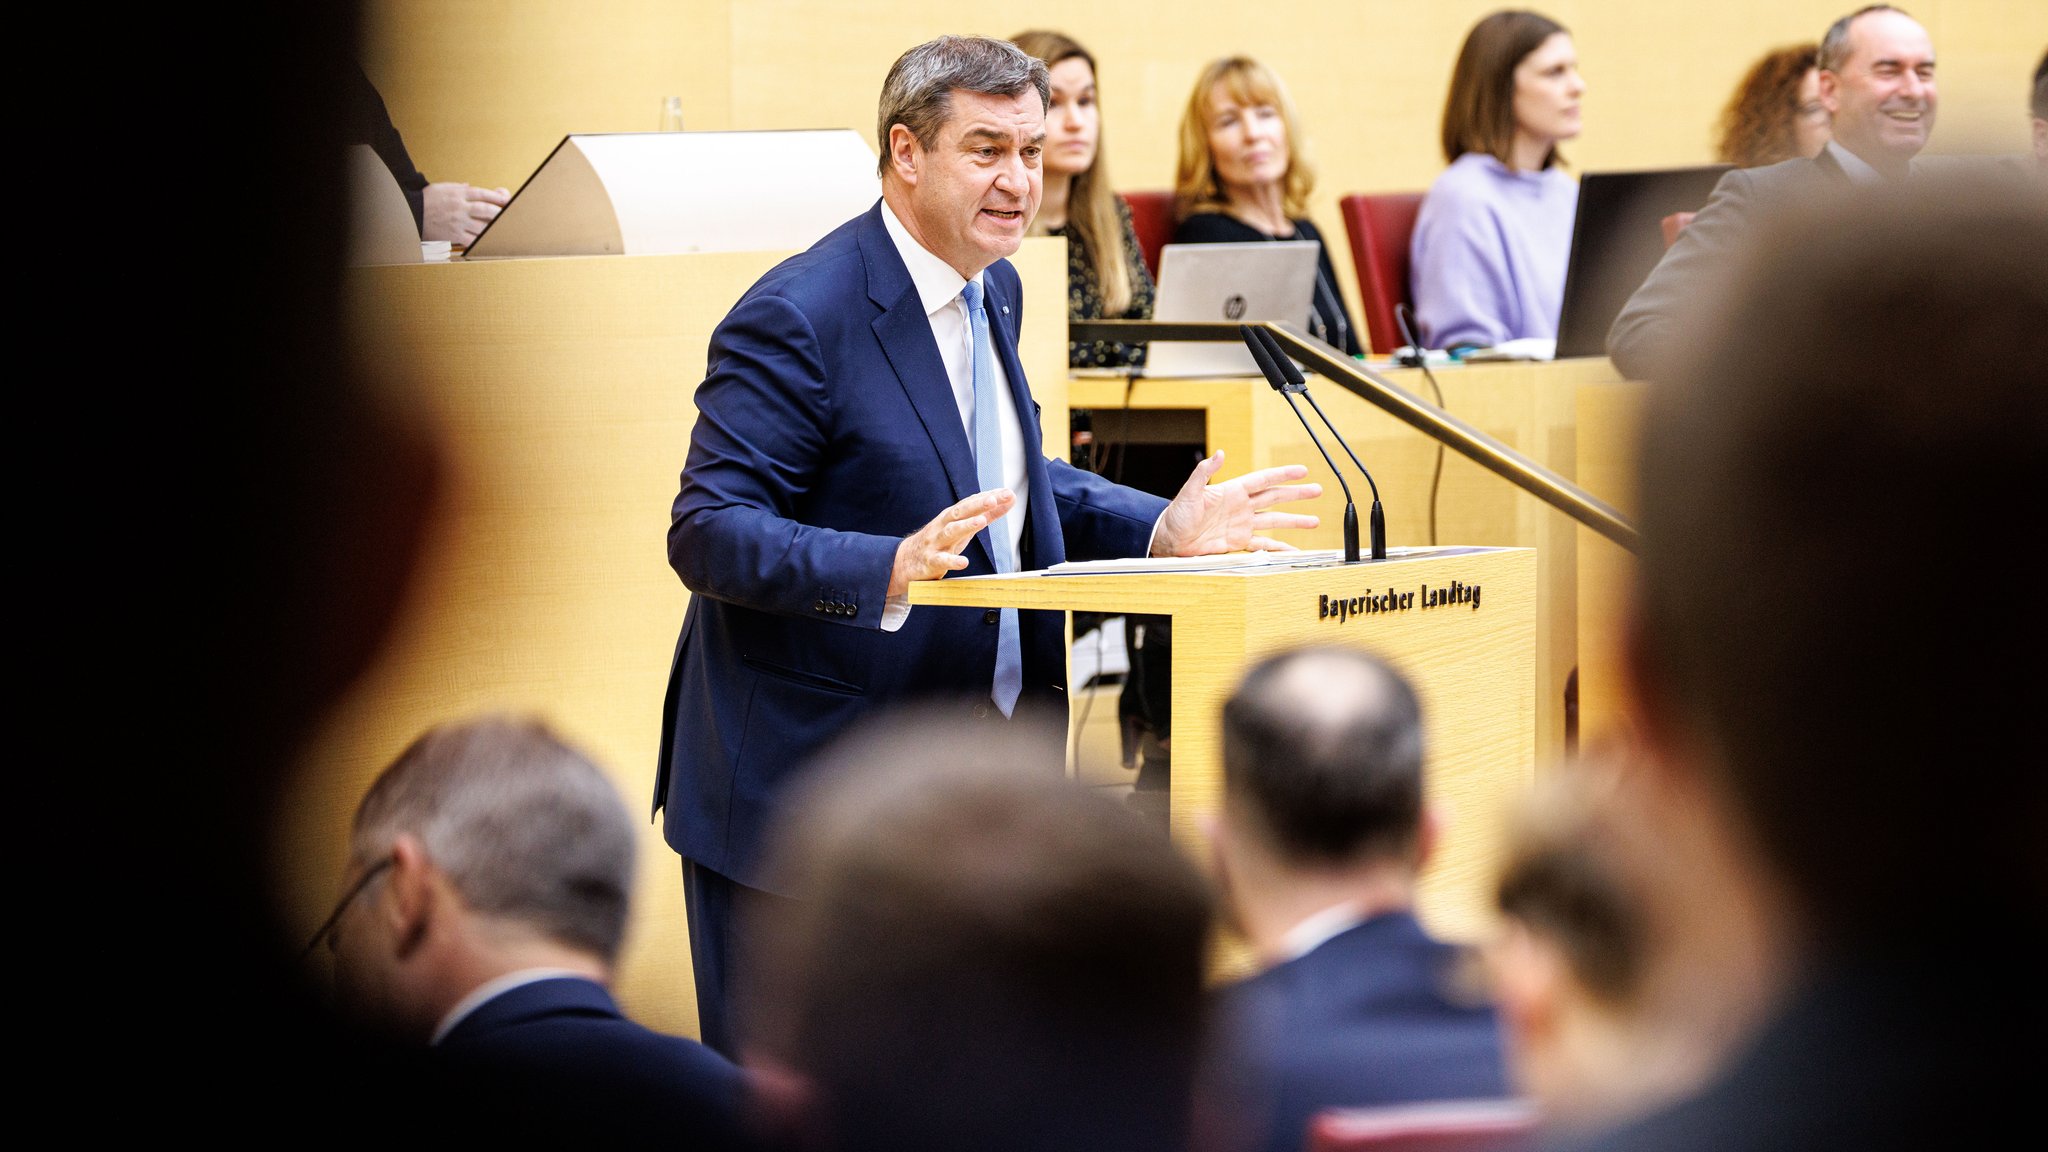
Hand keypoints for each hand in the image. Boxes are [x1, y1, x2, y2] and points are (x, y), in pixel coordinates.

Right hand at [421, 182, 511, 244]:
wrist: (411, 211)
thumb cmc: (428, 199)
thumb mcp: (444, 188)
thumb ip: (460, 188)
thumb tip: (470, 186)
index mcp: (459, 193)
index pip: (483, 194)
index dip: (498, 197)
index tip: (508, 200)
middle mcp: (460, 207)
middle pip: (486, 210)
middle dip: (501, 214)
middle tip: (512, 217)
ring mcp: (458, 222)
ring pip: (482, 226)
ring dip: (495, 229)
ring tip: (506, 231)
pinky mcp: (454, 234)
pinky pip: (472, 240)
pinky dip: (483, 242)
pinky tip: (491, 243)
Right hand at [889, 489, 1016, 596]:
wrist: (905, 560)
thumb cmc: (940, 541)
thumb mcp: (964, 527)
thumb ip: (987, 515)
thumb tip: (1009, 500)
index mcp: (952, 517)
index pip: (971, 503)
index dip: (988, 498)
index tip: (1006, 493)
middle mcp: (943, 526)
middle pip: (960, 512)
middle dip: (977, 505)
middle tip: (993, 500)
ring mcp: (936, 542)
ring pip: (950, 532)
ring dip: (965, 525)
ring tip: (981, 521)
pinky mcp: (930, 561)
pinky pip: (941, 560)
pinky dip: (952, 561)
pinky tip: (964, 562)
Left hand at [1151, 451, 1319, 555]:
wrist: (1171, 539)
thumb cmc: (1177, 513)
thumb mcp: (1190, 491)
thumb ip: (1204, 472)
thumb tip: (1218, 454)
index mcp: (1233, 491)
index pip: (1264, 479)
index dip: (1283, 474)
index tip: (1302, 470)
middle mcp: (1242, 506)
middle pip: (1275, 498)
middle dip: (1297, 495)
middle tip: (1317, 491)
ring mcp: (1242, 524)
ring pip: (1275, 521)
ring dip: (1294, 521)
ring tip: (1314, 520)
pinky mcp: (1238, 542)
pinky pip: (1263, 545)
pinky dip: (1279, 548)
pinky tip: (1293, 550)